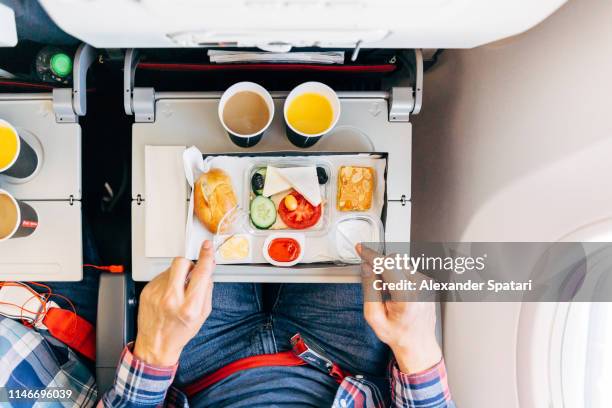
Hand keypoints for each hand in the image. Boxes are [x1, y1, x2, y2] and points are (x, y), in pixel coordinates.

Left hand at [133, 240, 214, 365]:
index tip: (207, 247)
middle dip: (189, 264)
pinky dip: (167, 282)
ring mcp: (157, 294)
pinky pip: (161, 276)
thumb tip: (207, 270)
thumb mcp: (202, 315)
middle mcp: (171, 299)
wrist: (156, 345)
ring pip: (171, 269)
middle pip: (181, 263)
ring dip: (177, 275)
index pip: (201, 274)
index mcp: (189, 307)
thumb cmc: (179, 332)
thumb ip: (207, 290)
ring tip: (177, 291)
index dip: (206, 257)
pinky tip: (167, 295)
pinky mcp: (147, 291)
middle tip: (190, 274)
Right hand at [357, 244, 441, 373]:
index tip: (361, 249)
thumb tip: (367, 267)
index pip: (387, 265)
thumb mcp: (374, 316)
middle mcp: (420, 287)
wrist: (418, 343)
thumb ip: (369, 289)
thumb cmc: (397, 333)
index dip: (371, 255)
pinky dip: (398, 275)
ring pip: (402, 262)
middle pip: (395, 260)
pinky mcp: (428, 282)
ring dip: (390, 271)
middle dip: (380, 265)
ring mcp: (426, 284)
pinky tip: (397, 292)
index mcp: (406, 296)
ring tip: (388, 292)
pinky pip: (408, 269)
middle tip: (375, 283)